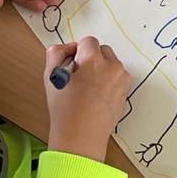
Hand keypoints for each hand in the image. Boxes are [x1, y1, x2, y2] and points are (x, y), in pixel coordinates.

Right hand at [43, 36, 130, 161]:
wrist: (81, 136)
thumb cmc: (64, 108)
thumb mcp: (51, 76)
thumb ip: (56, 53)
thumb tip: (66, 49)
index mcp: (94, 60)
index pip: (88, 41)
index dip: (77, 51)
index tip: (70, 66)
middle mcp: (112, 66)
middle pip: (102, 50)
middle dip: (90, 58)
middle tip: (77, 76)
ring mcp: (122, 79)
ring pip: (111, 64)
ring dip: (100, 69)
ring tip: (87, 88)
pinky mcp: (126, 91)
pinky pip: (117, 77)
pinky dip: (108, 81)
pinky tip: (96, 96)